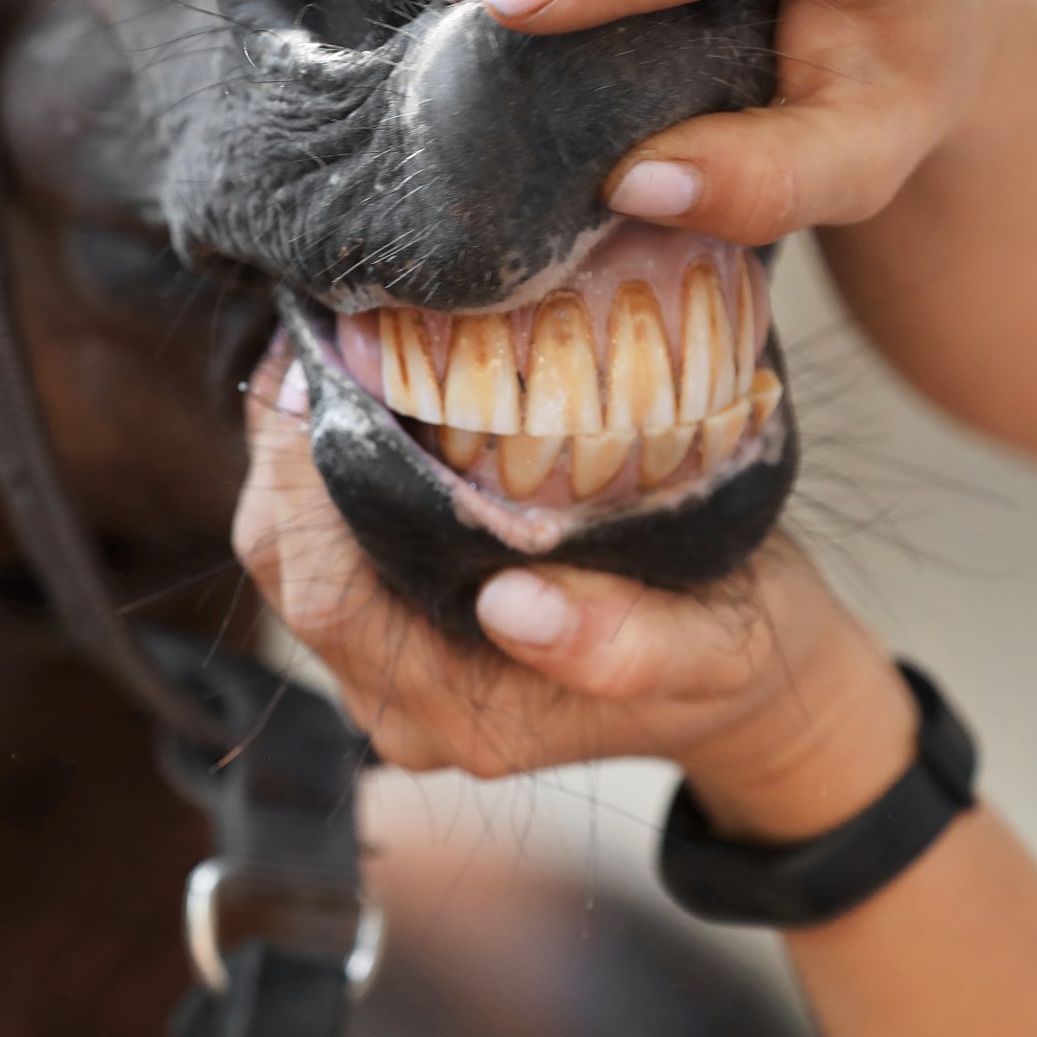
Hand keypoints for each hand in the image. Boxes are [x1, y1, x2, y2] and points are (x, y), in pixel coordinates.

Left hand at [232, 352, 917, 840]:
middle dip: (280, 446)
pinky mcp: (402, 636)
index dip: (303, 480)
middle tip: (315, 324)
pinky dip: (319, 468)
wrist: (756, 681)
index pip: (330, 591)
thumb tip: (511, 608)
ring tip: (324, 341)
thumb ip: (623, 646)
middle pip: (288, 569)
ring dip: (289, 451)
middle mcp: (407, 706)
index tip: (325, 361)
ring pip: (290, 558)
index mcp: (464, 712)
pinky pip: (325, 547)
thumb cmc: (735, 648)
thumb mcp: (714, 648)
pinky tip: (353, 388)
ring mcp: (395, 675)